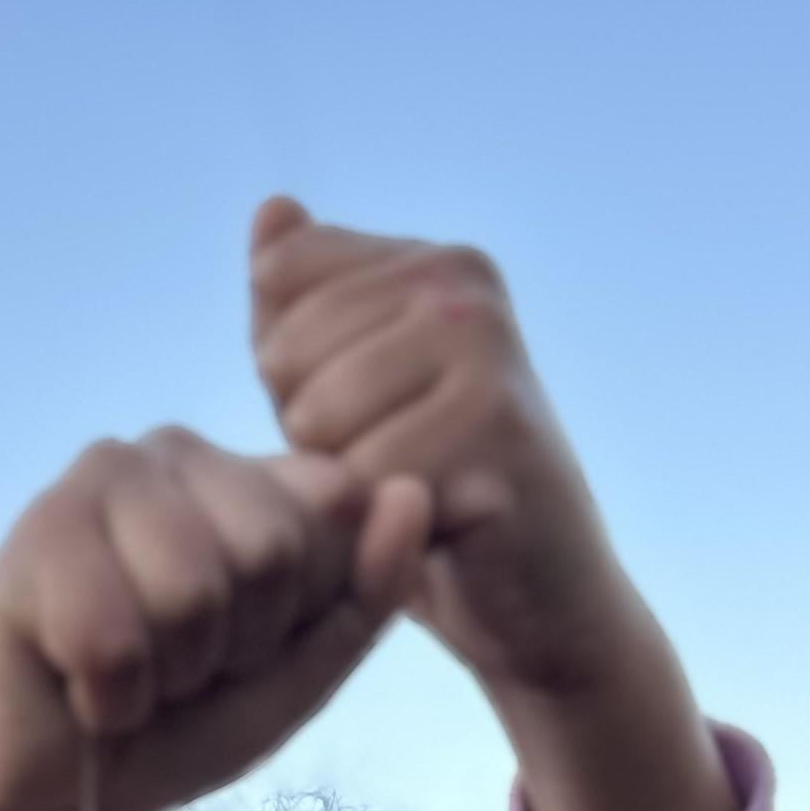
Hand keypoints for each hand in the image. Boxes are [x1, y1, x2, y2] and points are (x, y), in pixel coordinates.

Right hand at [0, 428, 431, 810]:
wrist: (56, 796)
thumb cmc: (177, 727)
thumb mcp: (298, 673)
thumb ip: (365, 591)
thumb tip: (412, 491)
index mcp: (249, 473)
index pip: (335, 507)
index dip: (297, 614)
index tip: (246, 649)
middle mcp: (178, 451)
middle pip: (269, 548)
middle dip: (232, 647)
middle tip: (178, 668)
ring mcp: (102, 477)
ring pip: (191, 590)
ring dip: (166, 674)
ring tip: (129, 674)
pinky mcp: (36, 530)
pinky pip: (112, 636)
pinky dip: (106, 697)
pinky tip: (77, 685)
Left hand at [249, 201, 736, 810]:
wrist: (537, 601)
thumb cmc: (433, 492)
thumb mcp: (349, 388)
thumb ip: (303, 305)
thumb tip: (271, 208)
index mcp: (437, 263)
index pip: (281, 279)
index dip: (291, 370)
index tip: (366, 414)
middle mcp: (466, 290)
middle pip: (289, 353)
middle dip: (313, 436)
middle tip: (394, 469)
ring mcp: (487, 357)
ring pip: (317, 417)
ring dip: (341, 485)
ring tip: (410, 497)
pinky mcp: (493, 437)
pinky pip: (363, 481)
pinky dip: (374, 528)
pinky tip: (431, 532)